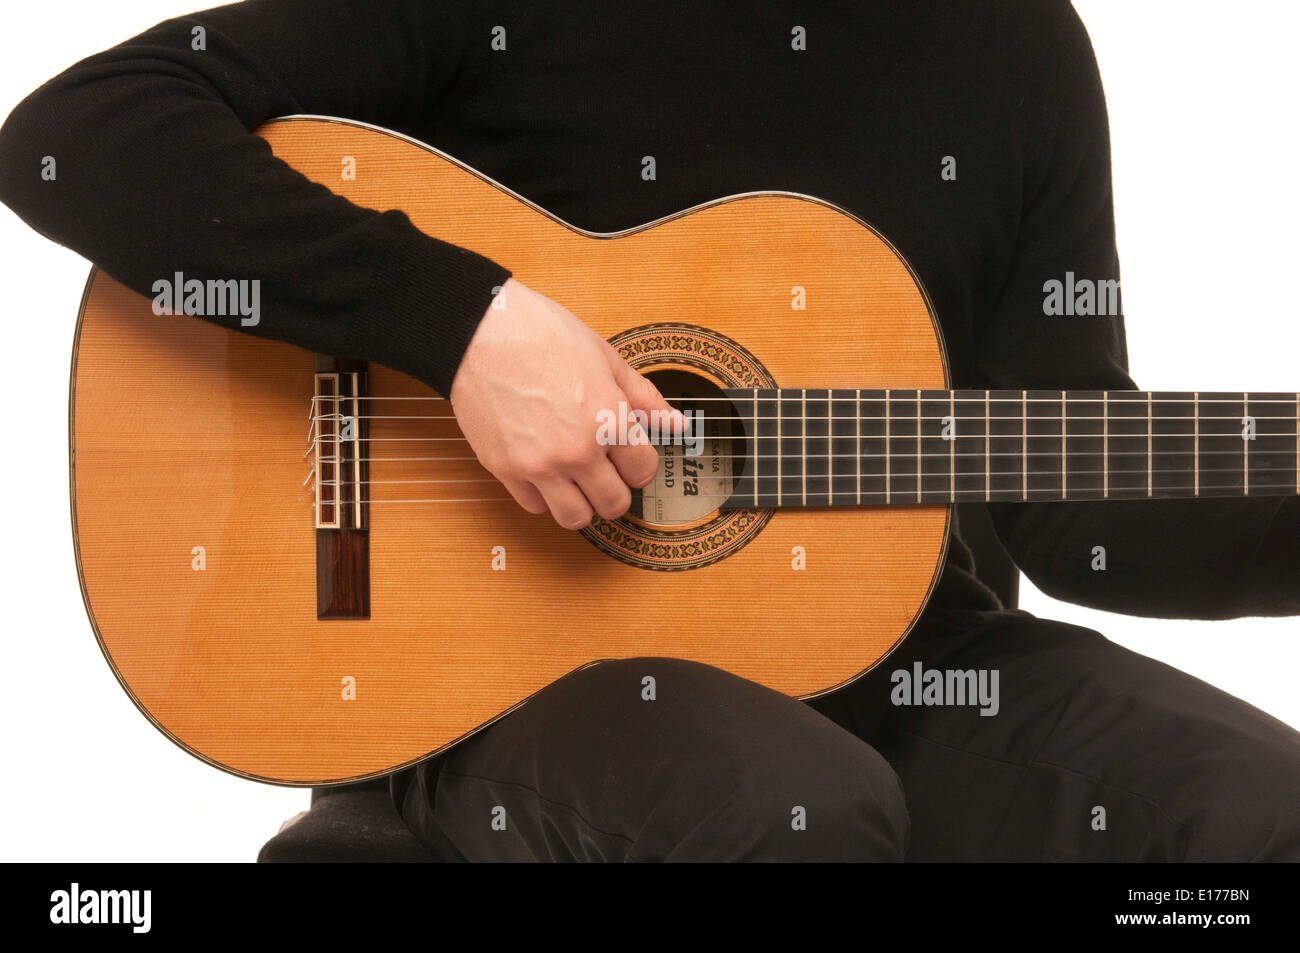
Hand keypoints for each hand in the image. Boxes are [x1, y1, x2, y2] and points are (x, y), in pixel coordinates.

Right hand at [449, 278, 684, 528]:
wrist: (479, 332)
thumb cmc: (540, 334)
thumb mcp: (605, 357)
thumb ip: (644, 398)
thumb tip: (675, 424)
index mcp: (608, 419)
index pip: (644, 471)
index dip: (642, 463)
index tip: (632, 456)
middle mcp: (576, 450)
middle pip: (615, 503)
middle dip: (618, 489)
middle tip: (610, 473)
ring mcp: (539, 465)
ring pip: (576, 518)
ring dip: (583, 503)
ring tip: (579, 481)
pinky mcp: (505, 469)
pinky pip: (535, 506)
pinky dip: (545, 496)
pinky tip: (547, 472)